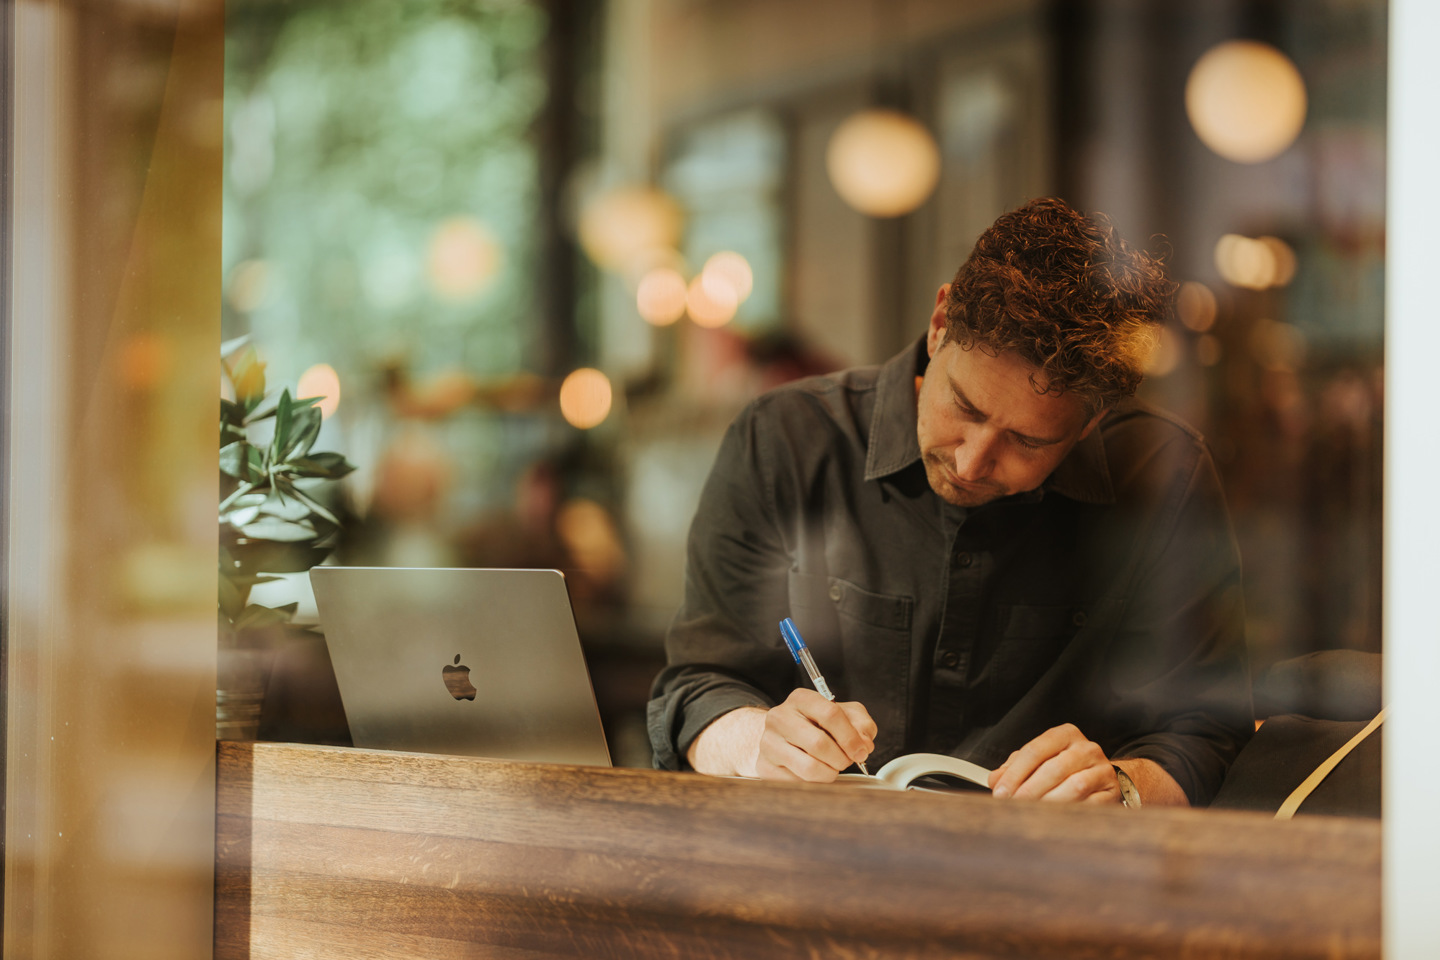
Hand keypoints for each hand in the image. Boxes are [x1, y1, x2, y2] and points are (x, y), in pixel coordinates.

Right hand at [687, 690, 875, 780]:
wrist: (782, 738)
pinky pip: (798, 784)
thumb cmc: (817, 726)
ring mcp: (768, 743)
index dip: (851, 737)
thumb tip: (864, 744)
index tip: (861, 751)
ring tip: (832, 768)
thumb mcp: (844, 715)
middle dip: (841, 758)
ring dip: (830, 774)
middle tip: (846, 761)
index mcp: (800, 699)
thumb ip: (861, 724)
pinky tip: (814, 774)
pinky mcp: (764, 767)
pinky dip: (814, 784)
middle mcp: (779, 717)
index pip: (830, 714)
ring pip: (809, 768)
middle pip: (819, 743)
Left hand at [987, 723, 1119, 804]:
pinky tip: (1055, 819)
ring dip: (1049, 802)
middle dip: (1029, 790)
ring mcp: (1102, 769)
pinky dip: (1070, 813)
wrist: (1102, 778)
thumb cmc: (1064, 768)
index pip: (1034, 750)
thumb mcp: (1038, 761)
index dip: (1014, 773)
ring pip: (1074, 786)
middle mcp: (1086, 748)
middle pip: (1053, 768)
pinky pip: (1090, 804)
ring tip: (1032, 813)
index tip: (1000, 792)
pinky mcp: (1111, 792)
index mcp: (1065, 735)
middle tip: (1013, 805)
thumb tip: (995, 780)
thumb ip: (1014, 768)